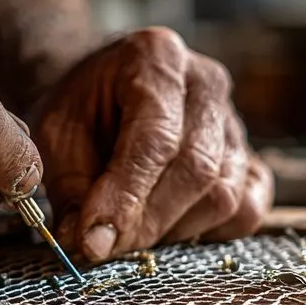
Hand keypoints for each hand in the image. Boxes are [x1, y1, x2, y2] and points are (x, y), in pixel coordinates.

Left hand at [34, 27, 273, 261]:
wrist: (104, 92)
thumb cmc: (80, 108)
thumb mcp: (55, 135)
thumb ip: (71, 187)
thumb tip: (90, 244)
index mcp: (156, 58)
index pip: (155, 138)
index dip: (126, 197)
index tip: (94, 241)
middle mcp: (206, 83)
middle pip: (197, 169)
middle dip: (147, 222)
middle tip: (103, 246)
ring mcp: (235, 122)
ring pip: (224, 196)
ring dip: (173, 230)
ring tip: (130, 230)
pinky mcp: (249, 159)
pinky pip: (247, 210)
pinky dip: (210, 232)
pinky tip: (170, 226)